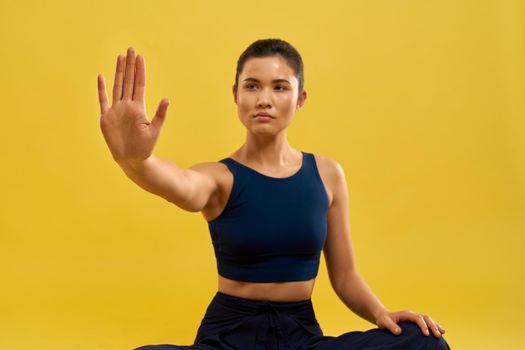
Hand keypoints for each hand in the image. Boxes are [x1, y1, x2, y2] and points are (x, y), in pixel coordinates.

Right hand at [97, 47, 169, 166]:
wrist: (132, 160)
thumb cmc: (145, 147)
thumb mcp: (154, 130)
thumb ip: (160, 114)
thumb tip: (166, 98)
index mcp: (138, 108)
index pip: (139, 84)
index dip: (139, 70)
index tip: (140, 57)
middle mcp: (127, 106)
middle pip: (128, 81)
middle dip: (129, 65)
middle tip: (131, 49)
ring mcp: (116, 111)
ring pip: (117, 86)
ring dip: (119, 72)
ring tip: (120, 57)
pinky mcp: (105, 118)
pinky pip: (103, 100)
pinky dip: (102, 89)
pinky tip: (102, 76)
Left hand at [375, 310, 445, 337]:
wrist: (383, 316)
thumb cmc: (384, 320)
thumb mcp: (384, 322)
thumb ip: (391, 326)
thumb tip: (399, 332)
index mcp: (407, 314)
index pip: (418, 318)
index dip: (423, 325)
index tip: (426, 334)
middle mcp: (413, 314)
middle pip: (426, 318)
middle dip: (433, 326)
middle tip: (438, 335)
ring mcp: (415, 317)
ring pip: (429, 319)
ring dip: (436, 325)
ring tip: (442, 333)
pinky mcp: (416, 322)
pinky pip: (427, 322)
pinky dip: (434, 326)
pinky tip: (440, 331)